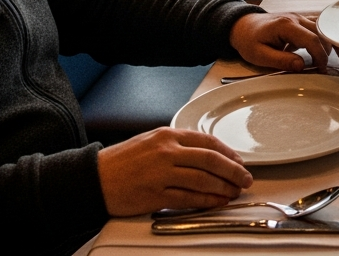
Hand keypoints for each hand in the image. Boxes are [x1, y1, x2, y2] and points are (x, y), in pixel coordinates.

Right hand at [98, 127, 252, 215]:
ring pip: (203, 180)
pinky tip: (217, 202)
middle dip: (234, 170)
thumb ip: (178, 144)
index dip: (228, 153)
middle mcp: (167, 152)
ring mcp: (161, 174)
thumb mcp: (151, 141)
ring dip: (224, 187)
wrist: (93, 178)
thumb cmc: (121, 161)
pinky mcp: (155, 195)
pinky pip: (188, 198)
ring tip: (235, 192)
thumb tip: (208, 153)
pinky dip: (207, 201)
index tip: (239, 161)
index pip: (207, 142)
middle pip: (211, 160)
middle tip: (246, 178)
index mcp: (167, 135)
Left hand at [230, 12, 338, 71]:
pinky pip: (321, 26)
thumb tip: (302, 66)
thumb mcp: (259, 55)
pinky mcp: (301, 20)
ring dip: (337, 42)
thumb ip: (281, 60)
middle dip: (337, 49)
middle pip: (324, 32)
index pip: (312, 39)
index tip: (322, 69)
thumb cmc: (248, 40)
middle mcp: (296, 18)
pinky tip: (336, 48)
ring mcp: (300, 17)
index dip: (320, 55)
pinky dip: (330, 37)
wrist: (241, 25)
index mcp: (286, 25)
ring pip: (326, 28)